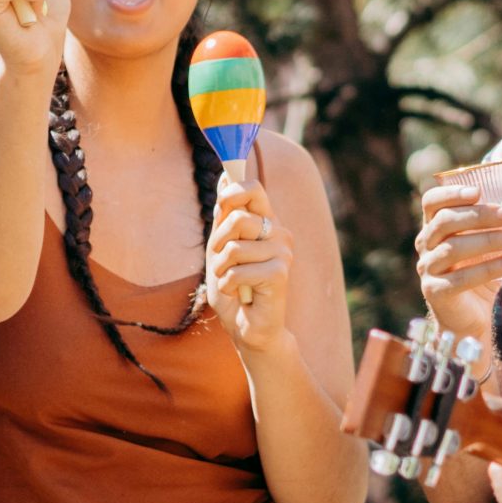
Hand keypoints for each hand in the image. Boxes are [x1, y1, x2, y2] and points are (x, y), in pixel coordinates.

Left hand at [206, 171, 292, 355]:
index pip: (253, 189)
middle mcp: (279, 233)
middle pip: (239, 218)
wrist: (248, 326)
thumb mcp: (221, 247)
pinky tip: (240, 295)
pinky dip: (228, 286)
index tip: (220, 207)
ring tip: (232, 282)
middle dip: (218, 242)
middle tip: (221, 262)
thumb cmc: (234, 287)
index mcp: (267, 222)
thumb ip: (224, 216)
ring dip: (221, 270)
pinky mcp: (280, 273)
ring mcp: (283, 252)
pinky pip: (236, 271)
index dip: (232, 192)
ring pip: (233, 248)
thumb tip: (224, 177)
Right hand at [416, 176, 501, 339]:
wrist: (473, 315)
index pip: (432, 201)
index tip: (478, 190)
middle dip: (480, 215)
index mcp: (435, 226)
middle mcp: (425, 244)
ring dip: (488, 240)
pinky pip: (462, 277)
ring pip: (453, 248)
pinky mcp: (436, 291)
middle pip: (445, 221)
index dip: (451, 192)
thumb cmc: (483, 270)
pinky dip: (491, 268)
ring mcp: (427, 269)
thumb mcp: (499, 239)